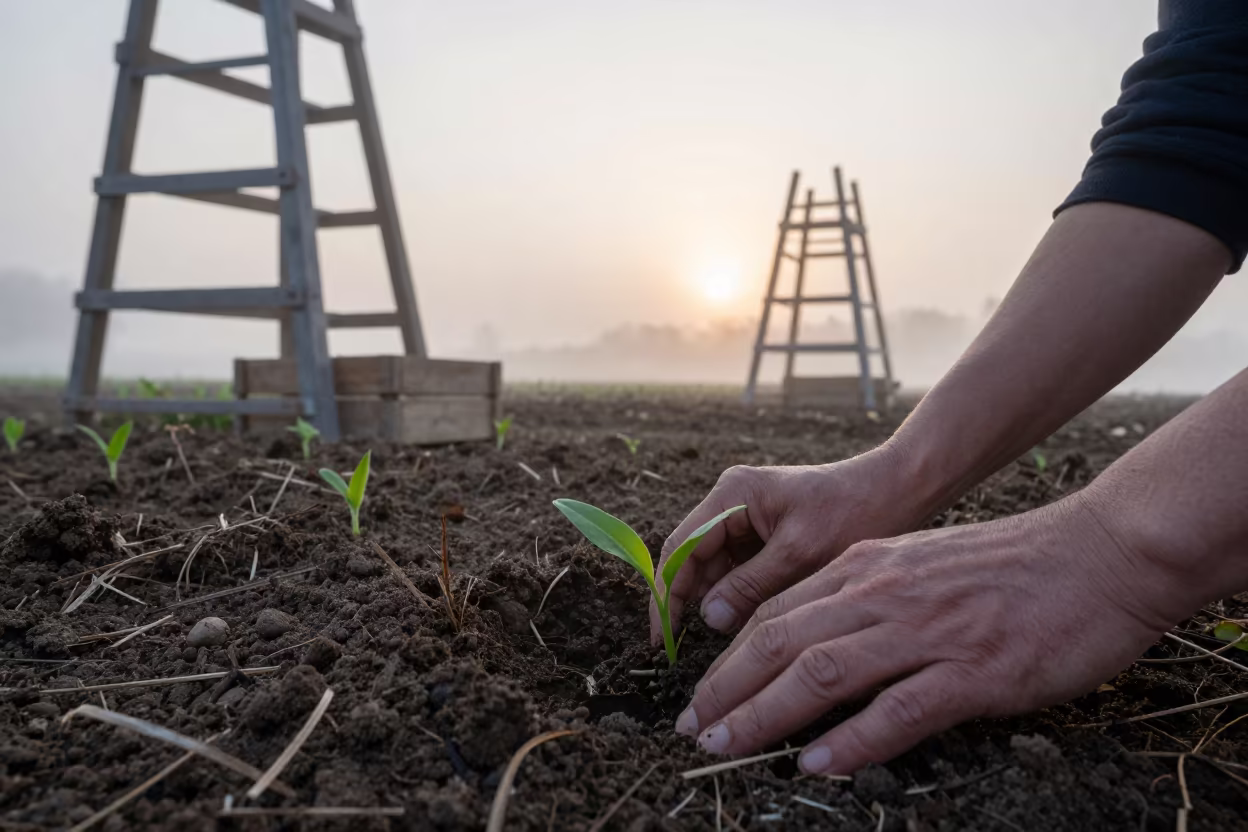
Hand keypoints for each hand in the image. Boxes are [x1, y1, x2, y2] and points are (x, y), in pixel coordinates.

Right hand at [650, 446, 923, 644]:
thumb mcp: (802, 553)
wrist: (900, 489)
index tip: (662, 639)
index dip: (666, 595)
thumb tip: (708, 619)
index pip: (681, 547)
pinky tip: (743, 628)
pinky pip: (736, 570)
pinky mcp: (764, 534)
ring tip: (718, 646)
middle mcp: (731, 502)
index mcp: (733, 494)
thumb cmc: (856, 511)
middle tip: (681, 652)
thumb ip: (751, 585)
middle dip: (686, 603)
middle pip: (691, 558)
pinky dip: (736, 598)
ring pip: (712, 569)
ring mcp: (746, 518)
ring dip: (713, 604)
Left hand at [675, 493, 1187, 773]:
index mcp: (868, 567)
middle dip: (726, 688)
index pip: (777, 613)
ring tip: (725, 747)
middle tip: (692, 728)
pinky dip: (851, 741)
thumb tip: (824, 645)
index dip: (730, 658)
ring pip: (820, 673)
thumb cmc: (1013, 565)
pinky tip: (817, 766)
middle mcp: (883, 594)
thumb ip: (870, 597)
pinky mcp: (973, 670)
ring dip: (764, 714)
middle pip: (780, 641)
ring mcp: (926, 631)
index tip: (702, 694)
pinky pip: (897, 710)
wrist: (1100, 553)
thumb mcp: (921, 564)